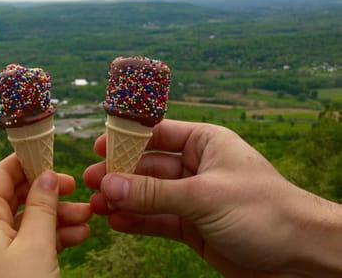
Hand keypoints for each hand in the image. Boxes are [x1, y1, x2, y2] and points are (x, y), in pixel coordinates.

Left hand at [0, 154, 90, 277]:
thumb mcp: (35, 246)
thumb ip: (42, 207)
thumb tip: (48, 175)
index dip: (25, 163)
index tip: (52, 155)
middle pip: (17, 198)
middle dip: (49, 193)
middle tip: (76, 189)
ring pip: (29, 221)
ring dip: (58, 217)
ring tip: (88, 218)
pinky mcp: (8, 269)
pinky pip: (31, 243)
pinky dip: (54, 238)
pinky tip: (79, 237)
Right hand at [84, 119, 341, 277]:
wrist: (300, 256)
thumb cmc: (262, 210)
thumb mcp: (203, 196)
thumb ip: (154, 193)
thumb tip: (109, 185)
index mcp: (205, 143)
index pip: (158, 133)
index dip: (127, 139)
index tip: (98, 147)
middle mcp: (196, 166)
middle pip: (149, 166)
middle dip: (120, 175)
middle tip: (90, 182)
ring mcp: (193, 197)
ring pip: (150, 195)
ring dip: (124, 200)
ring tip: (96, 207)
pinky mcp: (193, 226)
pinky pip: (159, 220)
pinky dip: (138, 221)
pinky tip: (116, 222)